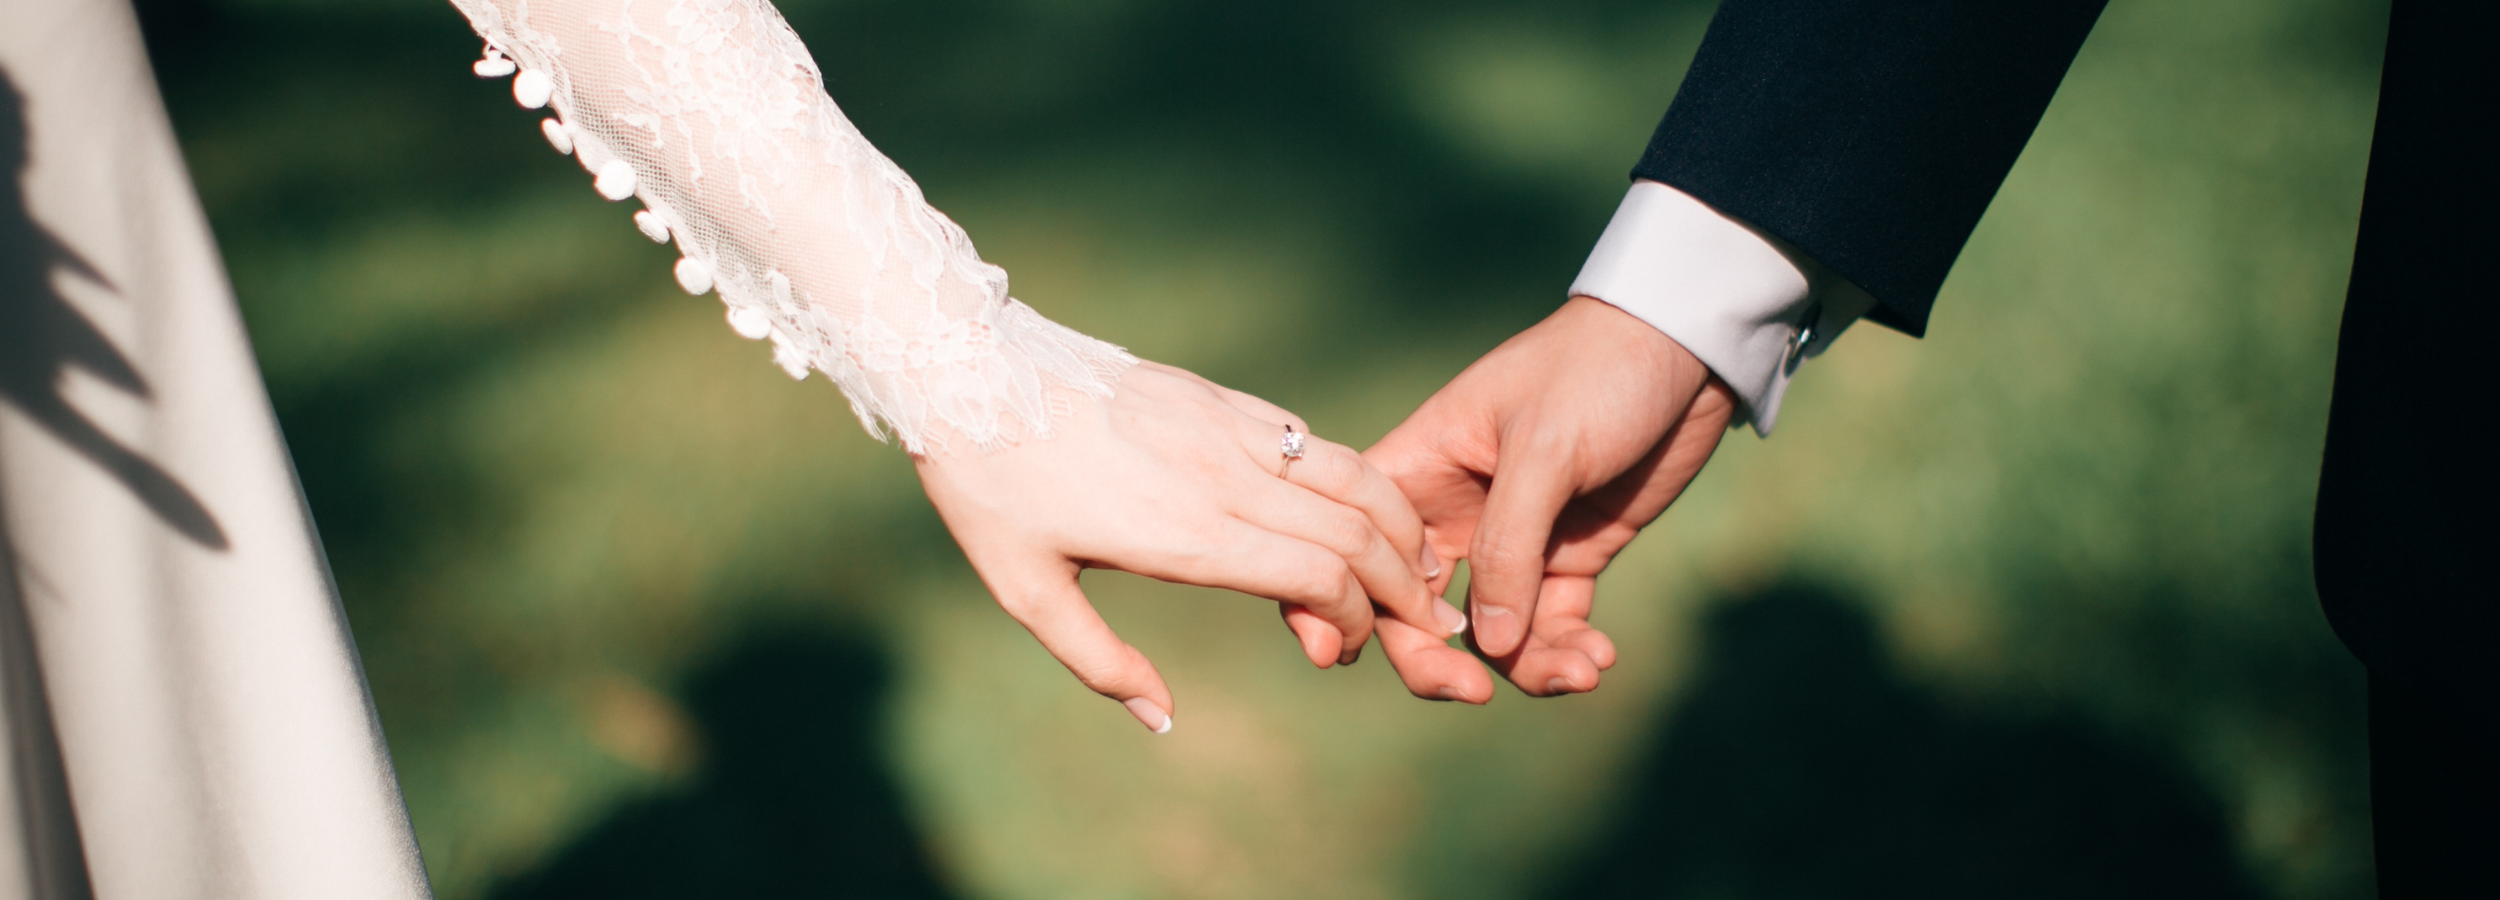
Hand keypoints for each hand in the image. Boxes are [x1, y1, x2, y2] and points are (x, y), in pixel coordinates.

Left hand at [915, 361, 1466, 730]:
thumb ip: (1100, 662)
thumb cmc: (991, 489)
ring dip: (1399, 524)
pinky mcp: (1218, 397)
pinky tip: (1360, 508)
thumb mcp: (1026, 592)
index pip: (1318, 576)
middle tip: (1424, 622)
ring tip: (1420, 564)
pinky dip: (1355, 477)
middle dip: (1405, 584)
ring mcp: (1226, 428)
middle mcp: (1223, 477)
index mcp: (1186, 533)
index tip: (1339, 650)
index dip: (1354, 620)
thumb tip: (1162, 720)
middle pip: (1357, 530)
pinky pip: (1309, 439)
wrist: (968, 369)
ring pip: (1351, 474)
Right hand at [1364, 297, 1735, 701]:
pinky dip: (1568, 650)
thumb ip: (1508, 546)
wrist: (1686, 347)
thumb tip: (1487, 646)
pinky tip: (1598, 658)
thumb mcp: (1544, 449)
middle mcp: (1453, 512)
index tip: (1355, 653)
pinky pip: (1551, 624)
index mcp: (1418, 468)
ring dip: (1525, 665)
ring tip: (1580, 672)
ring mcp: (1513, 539)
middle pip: (1415, 609)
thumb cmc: (1596, 371)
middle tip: (1474, 694)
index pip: (1358, 545)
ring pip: (1490, 632)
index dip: (1344, 601)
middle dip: (1437, 661)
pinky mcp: (1570, 554)